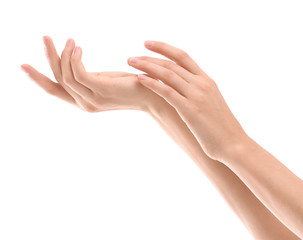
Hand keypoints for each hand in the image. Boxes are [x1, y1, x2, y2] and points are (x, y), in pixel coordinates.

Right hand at [21, 36, 156, 112]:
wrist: (154, 94)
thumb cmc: (131, 85)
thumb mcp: (104, 80)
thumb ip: (89, 77)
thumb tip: (74, 60)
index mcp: (83, 101)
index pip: (55, 90)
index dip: (38, 78)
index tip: (23, 65)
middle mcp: (85, 104)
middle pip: (56, 80)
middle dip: (48, 58)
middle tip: (45, 37)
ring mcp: (93, 99)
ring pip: (66, 75)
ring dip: (64, 54)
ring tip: (71, 40)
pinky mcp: (102, 90)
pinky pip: (79, 72)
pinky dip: (74, 58)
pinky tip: (79, 47)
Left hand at [128, 41, 248, 160]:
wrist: (234, 144)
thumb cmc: (222, 128)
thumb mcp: (212, 104)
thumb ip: (199, 94)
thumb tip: (185, 92)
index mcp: (207, 81)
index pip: (183, 57)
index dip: (165, 48)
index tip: (149, 44)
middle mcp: (202, 84)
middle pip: (172, 63)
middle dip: (150, 57)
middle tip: (132, 57)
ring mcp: (196, 95)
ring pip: (168, 74)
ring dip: (147, 66)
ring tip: (130, 62)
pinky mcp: (190, 109)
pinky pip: (167, 91)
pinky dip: (152, 83)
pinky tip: (140, 79)